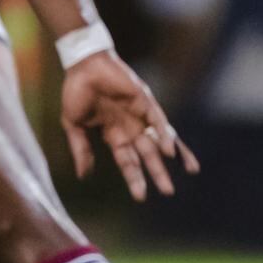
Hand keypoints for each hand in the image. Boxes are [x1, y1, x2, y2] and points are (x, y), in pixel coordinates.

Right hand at [60, 50, 197, 199]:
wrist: (82, 65)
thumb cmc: (76, 92)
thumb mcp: (74, 125)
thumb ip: (81, 149)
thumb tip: (83, 176)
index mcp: (114, 135)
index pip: (128, 161)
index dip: (134, 178)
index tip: (140, 197)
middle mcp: (131, 128)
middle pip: (148, 155)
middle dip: (157, 173)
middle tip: (168, 192)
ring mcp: (140, 115)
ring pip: (160, 141)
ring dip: (171, 157)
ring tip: (188, 172)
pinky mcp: (145, 102)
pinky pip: (158, 122)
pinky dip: (164, 136)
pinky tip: (169, 152)